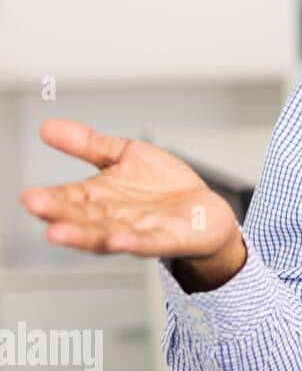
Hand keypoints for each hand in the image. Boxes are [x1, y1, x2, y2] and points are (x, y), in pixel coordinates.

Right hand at [17, 118, 244, 286]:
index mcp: (97, 199)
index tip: (28, 196)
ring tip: (59, 232)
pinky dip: (133, 243)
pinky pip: (147, 243)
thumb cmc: (162, 186)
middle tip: (35, 207)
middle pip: (79, 219)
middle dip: (57, 215)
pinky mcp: (166, 240)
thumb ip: (89, 144)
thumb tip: (48, 127)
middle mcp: (111, 219)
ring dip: (82, 235)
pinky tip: (119, 240)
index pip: (66, 199)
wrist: (204, 210)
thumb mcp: (125, 155)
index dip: (48, 199)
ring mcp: (137, 232)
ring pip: (105, 236)